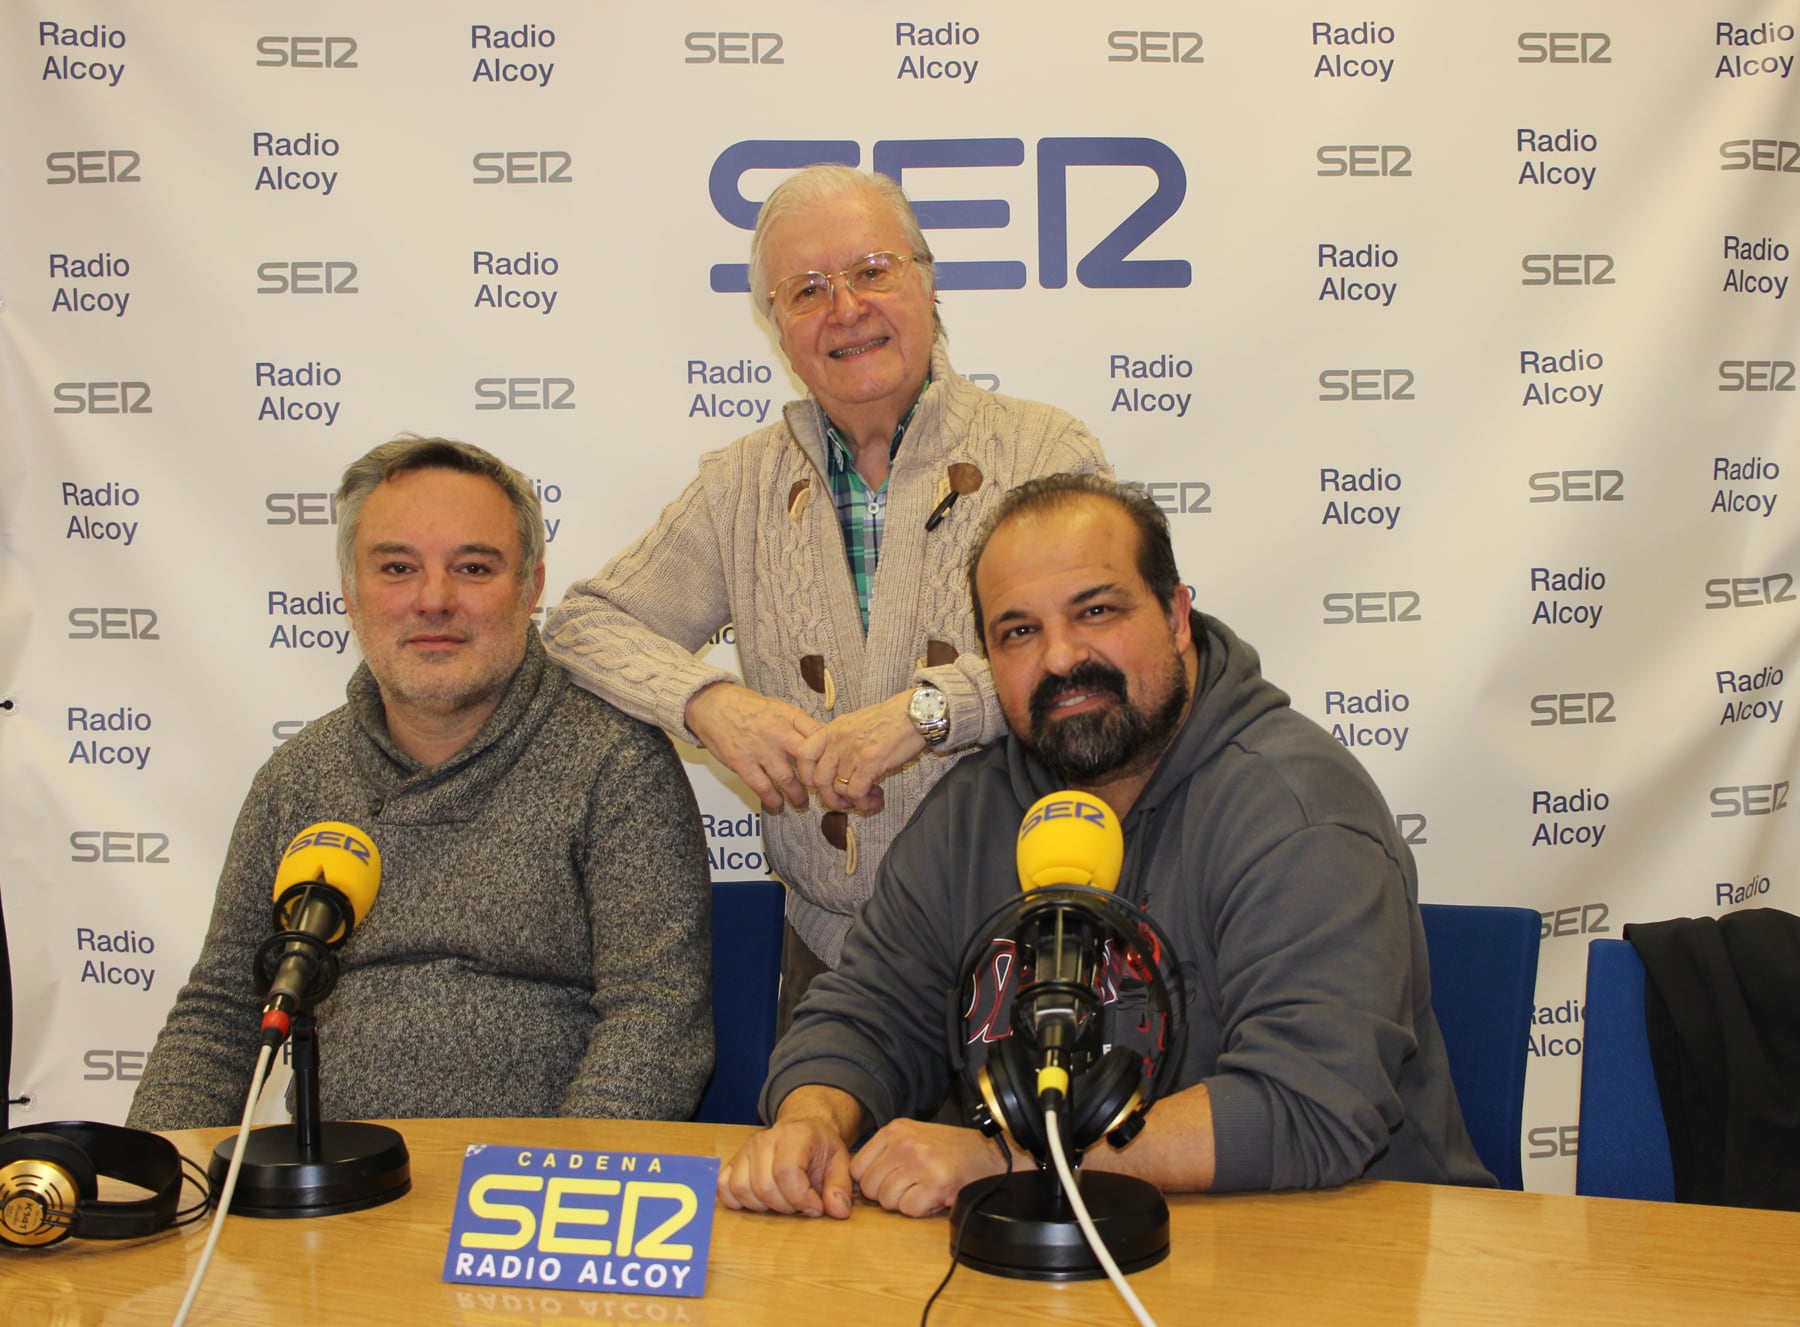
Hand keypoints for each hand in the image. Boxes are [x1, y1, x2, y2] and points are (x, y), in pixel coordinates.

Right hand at [686, 683, 822, 811]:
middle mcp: (777, 732)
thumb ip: (798, 724)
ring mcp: (760, 749)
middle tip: (822, 791)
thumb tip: (821, 741)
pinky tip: (777, 804)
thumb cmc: (745, 706)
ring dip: (797, 795)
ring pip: (788, 779)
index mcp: (789, 716)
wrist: (712, 704)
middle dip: (818, 779)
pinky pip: (763, 787)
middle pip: (808, 760)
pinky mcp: (742, 763)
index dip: (830, 753)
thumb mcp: (777, 707)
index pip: (820, 735)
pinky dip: (773, 799)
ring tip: (801, 803)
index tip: (834, 766)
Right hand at [718, 1088, 860, 1218]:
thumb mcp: (839, 1162)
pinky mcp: (733, 1162)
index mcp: (794, 1136)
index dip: (800, 1198)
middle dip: (786, 1206)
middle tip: (800, 1204)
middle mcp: (764, 1140)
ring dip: (764, 1206)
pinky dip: (738, 1201)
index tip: (815, 1207)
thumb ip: (840, 1186)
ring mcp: (745, 1150)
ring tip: (783, 1201)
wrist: (802, 1129)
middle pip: (764, 1186)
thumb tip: (838, 1211)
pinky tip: (759, 1201)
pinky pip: (724, 1187)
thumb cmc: (819, 1147)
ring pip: (742, 1189)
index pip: (786, 1172)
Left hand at [795, 692, 925, 813]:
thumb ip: (840, 742)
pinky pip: (856, 792)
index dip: (808, 775)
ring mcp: (853, 751)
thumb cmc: (891, 719)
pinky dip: (864, 802)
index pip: (803, 755)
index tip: (823, 784)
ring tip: (869, 799)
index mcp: (832, 729)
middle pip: (819, 780)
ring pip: (839, 789)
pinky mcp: (870, 762)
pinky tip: (876, 799)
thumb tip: (835, 769)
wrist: (916, 713)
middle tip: (846, 802)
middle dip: (831, 798)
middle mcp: (838, 740)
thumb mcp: (856, 724)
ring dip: (853, 802)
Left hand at [848, 1119, 1006, 1217]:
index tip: (890, 1182)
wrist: (992, 1153)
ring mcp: (920, 1162)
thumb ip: (885, 1152)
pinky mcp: (936, 1182)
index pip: (856, 1168)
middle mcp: (904, 1143)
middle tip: (911, 1187)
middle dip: (888, 1194)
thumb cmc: (950, 1150)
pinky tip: (934, 1196)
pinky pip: (909, 1209)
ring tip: (924, 1189)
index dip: (871, 1182)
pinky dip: (921, 1210)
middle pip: (869, 1187)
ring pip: (887, 1201)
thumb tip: (853, 1181)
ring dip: (905, 1203)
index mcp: (895, 1129)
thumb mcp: (914, 1137)